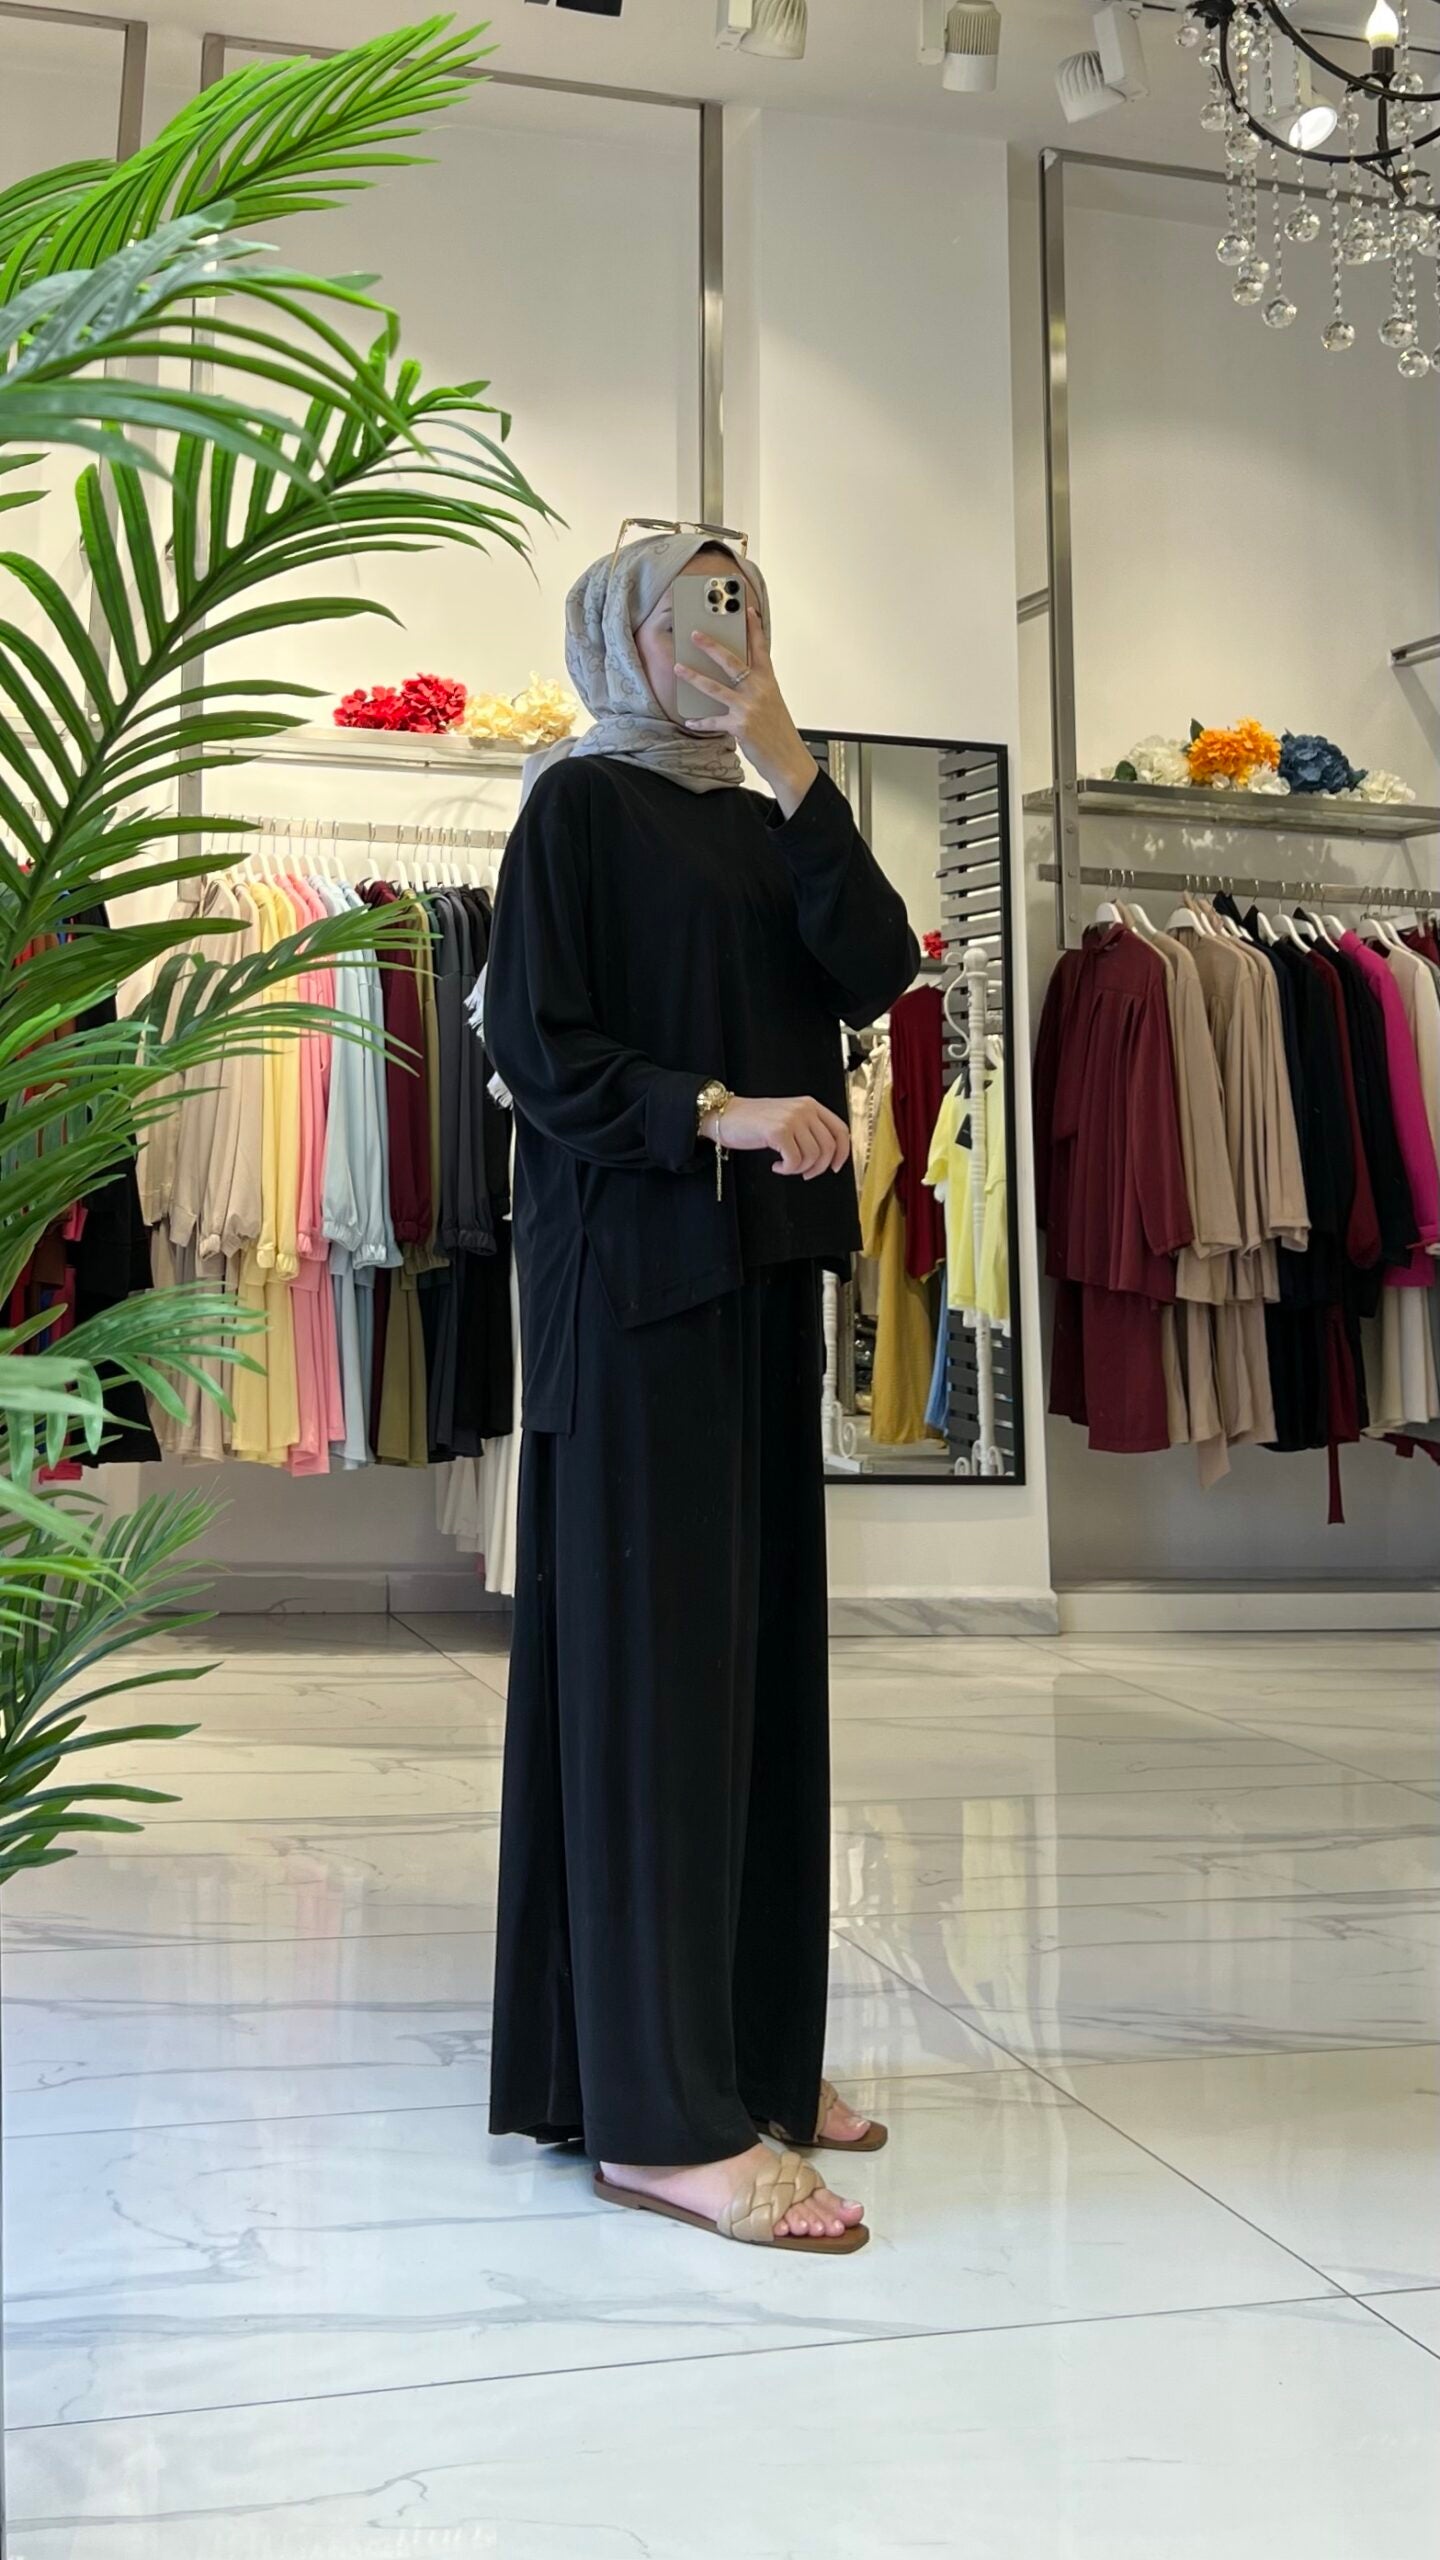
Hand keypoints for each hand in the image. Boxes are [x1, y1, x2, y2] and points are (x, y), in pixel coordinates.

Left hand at [682, 605, 817, 817]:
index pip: (761, 649)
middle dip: (711, 646)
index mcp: (768, 682)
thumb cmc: (778, 732)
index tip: (747, 610)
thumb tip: (735, 679)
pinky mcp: (739, 726)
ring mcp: (748, 707)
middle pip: (731, 661)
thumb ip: (756, 688)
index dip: (754, 628)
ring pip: (714, 687)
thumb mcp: (772, 704)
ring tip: (678, 668)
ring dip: (693, 677)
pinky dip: (700, 722)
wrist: (788, 760)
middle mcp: (758, 690)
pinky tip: (690, 721)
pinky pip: (713, 721)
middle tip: (695, 634)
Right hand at [704, 1094, 851, 1179]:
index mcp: (810, 1105)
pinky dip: (787, 1169)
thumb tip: (827, 1155)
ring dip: (800, 1169)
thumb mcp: (788, 1117)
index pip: (840, 1130)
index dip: (842, 1152)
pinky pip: (795, 1161)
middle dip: (818, 1167)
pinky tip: (777, 1166)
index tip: (835, 1166)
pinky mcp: (778, 1131)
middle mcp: (804, 1109)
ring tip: (786, 1166)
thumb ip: (808, 1129)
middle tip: (804, 1173)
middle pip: (829, 1147)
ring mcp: (792, 1119)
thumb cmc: (754, 1121)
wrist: (726, 1115)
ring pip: (812, 1156)